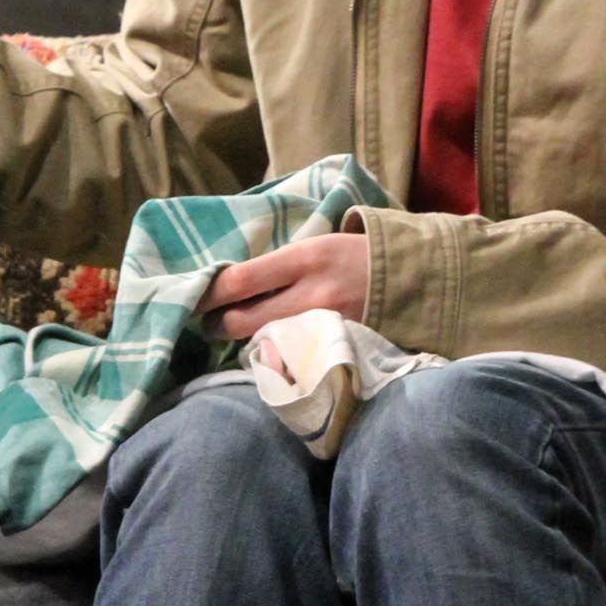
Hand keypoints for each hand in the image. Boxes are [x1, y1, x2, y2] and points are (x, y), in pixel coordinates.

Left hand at [196, 235, 369, 341]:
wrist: (412, 279)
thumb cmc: (352, 257)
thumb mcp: (313, 246)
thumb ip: (275, 267)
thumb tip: (227, 285)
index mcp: (304, 260)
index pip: (240, 280)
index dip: (208, 293)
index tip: (193, 297)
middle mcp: (312, 296)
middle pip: (243, 321)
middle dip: (216, 325)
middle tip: (207, 323)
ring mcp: (325, 328)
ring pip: (263, 343)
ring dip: (242, 341)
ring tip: (234, 332)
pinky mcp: (337, 351)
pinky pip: (291, 358)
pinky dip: (274, 354)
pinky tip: (269, 347)